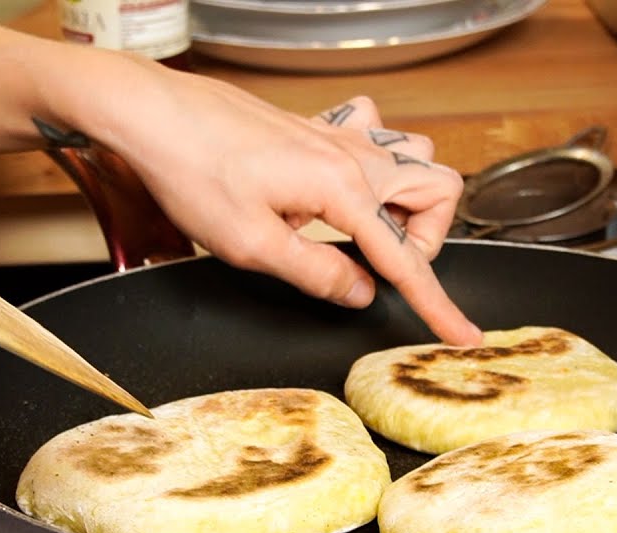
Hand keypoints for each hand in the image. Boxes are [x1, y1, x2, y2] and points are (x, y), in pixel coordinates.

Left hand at [59, 55, 481, 345]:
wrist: (155, 114)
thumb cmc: (193, 170)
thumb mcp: (251, 244)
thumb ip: (317, 272)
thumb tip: (360, 292)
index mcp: (342, 189)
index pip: (405, 258)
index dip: (435, 303)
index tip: (461, 333)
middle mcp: (352, 155)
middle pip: (437, 192)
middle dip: (427, 238)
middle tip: (384, 267)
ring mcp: (339, 135)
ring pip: (415, 158)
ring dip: (408, 198)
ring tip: (366, 230)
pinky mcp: (319, 127)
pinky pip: (376, 136)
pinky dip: (376, 165)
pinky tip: (340, 187)